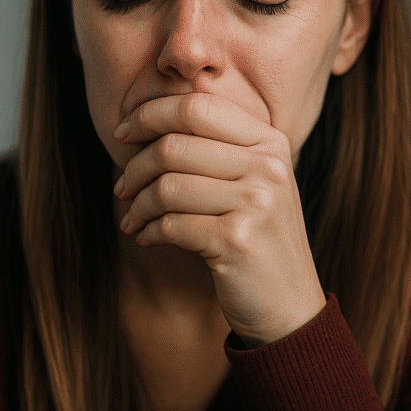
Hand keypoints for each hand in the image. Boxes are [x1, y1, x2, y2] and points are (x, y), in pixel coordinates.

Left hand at [113, 93, 324, 346]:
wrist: (289, 305)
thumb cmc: (254, 235)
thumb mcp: (248, 181)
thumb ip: (211, 147)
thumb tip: (138, 121)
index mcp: (269, 142)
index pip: (196, 106)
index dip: (149, 115)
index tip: (121, 133)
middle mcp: (268, 167)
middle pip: (173, 146)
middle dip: (134, 168)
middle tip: (121, 188)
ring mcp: (257, 203)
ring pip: (166, 187)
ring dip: (137, 206)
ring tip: (132, 219)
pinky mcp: (238, 240)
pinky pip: (170, 224)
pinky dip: (149, 232)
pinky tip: (147, 238)